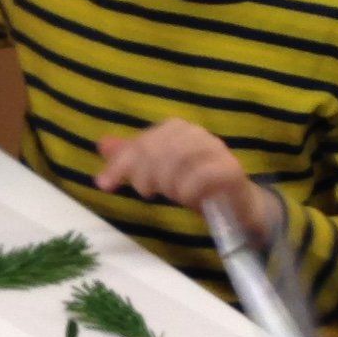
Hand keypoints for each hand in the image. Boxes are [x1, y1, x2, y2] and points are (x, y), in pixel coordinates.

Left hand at [91, 119, 280, 239]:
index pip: (143, 140)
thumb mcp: (157, 173)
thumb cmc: (193, 186)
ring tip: (169, 196)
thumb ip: (132, 158)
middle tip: (145, 192)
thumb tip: (102, 144)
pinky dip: (188, 190)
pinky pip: (203, 175)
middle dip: (143, 173)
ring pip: (180, 158)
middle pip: (159, 147)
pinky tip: (187, 199)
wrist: (235, 206)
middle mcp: (197, 134)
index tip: (104, 185)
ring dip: (167, 182)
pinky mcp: (231, 170)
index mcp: (177, 130)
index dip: (120, 163)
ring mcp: (216, 150)